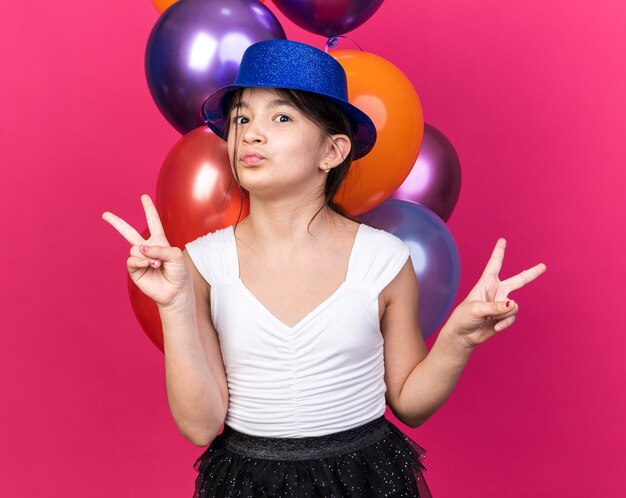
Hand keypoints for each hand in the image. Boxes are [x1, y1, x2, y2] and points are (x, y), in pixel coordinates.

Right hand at [102, 194, 191, 308]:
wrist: (175, 291)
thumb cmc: (179, 272)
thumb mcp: (175, 255)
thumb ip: (159, 248)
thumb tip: (140, 247)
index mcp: (159, 241)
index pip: (153, 222)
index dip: (149, 209)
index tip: (143, 197)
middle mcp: (147, 248)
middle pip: (129, 232)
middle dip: (116, 223)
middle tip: (105, 214)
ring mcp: (139, 259)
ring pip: (134, 248)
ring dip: (147, 255)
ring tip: (157, 263)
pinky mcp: (134, 270)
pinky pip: (131, 259)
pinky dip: (140, 260)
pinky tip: (148, 264)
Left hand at [448, 238, 545, 348]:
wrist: (463, 336)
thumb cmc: (463, 317)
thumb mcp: (476, 309)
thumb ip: (495, 307)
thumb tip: (513, 305)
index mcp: (486, 283)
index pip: (494, 264)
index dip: (499, 252)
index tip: (502, 240)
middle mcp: (496, 292)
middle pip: (518, 280)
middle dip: (531, 273)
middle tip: (543, 266)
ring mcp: (502, 304)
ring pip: (514, 306)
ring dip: (503, 314)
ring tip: (490, 318)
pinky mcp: (504, 317)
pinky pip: (512, 318)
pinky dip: (504, 323)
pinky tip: (495, 327)